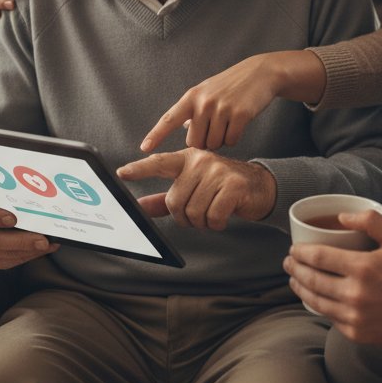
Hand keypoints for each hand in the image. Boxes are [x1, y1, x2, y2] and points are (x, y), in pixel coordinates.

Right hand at [0, 193, 58, 268]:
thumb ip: (4, 191)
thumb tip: (33, 190)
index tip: (13, 218)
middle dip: (20, 241)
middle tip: (42, 239)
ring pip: (1, 255)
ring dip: (28, 251)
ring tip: (48, 244)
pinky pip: (6, 262)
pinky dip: (27, 256)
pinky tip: (42, 249)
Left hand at [117, 149, 276, 228]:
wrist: (258, 186)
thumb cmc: (221, 186)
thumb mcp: (193, 187)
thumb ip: (165, 198)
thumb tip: (140, 206)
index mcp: (187, 159)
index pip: (159, 163)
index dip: (140, 169)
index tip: (122, 173)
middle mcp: (200, 160)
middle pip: (175, 201)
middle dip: (185, 217)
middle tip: (199, 214)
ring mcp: (217, 171)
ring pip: (193, 211)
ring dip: (202, 222)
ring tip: (212, 212)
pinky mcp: (232, 185)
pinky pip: (213, 216)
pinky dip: (216, 224)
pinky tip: (223, 216)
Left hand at [141, 51, 324, 151]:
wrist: (260, 73)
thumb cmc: (230, 85)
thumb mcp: (207, 92)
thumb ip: (193, 110)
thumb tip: (183, 127)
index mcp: (192, 97)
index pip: (169, 119)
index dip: (156, 135)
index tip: (144, 148)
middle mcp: (203, 103)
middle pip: (195, 143)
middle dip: (204, 142)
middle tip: (215, 127)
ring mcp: (222, 108)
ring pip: (214, 144)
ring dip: (221, 140)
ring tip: (228, 122)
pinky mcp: (240, 114)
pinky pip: (231, 141)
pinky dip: (235, 138)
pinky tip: (239, 124)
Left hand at [284, 209, 381, 346]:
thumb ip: (370, 220)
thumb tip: (341, 218)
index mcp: (363, 268)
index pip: (318, 257)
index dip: (300, 252)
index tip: (293, 249)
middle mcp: (356, 294)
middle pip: (311, 280)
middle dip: (294, 269)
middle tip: (288, 262)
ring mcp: (355, 317)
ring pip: (316, 301)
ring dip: (300, 288)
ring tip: (294, 280)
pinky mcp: (357, 334)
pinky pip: (330, 317)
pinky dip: (320, 306)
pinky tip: (316, 297)